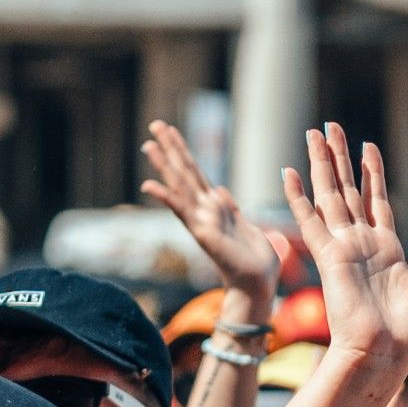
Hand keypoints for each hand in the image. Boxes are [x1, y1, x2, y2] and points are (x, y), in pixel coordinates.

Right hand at [140, 117, 279, 300]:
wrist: (258, 283)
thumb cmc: (255, 259)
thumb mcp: (245, 224)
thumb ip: (230, 208)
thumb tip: (220, 190)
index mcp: (216, 206)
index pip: (195, 172)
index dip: (183, 151)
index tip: (170, 131)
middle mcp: (205, 210)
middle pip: (184, 172)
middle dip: (171, 148)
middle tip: (155, 123)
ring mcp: (202, 221)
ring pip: (181, 186)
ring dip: (165, 166)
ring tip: (150, 145)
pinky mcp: (203, 234)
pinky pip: (182, 212)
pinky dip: (166, 198)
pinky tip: (149, 185)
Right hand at [282, 123, 407, 369]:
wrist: (384, 356)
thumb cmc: (406, 335)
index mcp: (388, 250)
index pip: (377, 202)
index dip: (373, 174)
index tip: (368, 146)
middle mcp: (363, 244)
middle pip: (349, 190)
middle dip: (341, 157)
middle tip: (331, 126)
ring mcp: (344, 248)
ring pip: (330, 196)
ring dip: (322, 163)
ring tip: (314, 132)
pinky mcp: (329, 257)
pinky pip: (310, 221)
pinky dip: (298, 198)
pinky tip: (288, 173)